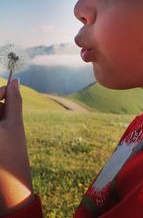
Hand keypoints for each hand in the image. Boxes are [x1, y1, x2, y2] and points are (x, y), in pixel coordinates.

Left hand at [0, 79, 33, 214]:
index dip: (0, 91)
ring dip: (0, 117)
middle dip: (0, 107)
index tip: (12, 90)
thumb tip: (16, 81)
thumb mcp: (15, 124)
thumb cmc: (13, 155)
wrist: (10, 186)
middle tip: (12, 117)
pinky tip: (4, 137)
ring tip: (9, 131)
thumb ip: (14, 100)